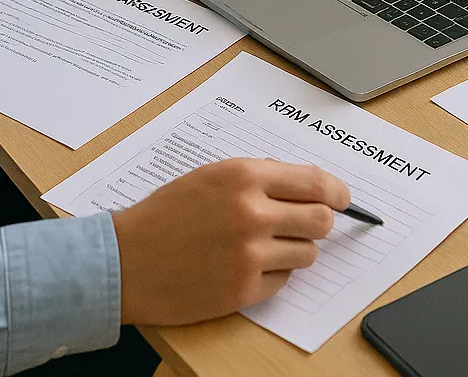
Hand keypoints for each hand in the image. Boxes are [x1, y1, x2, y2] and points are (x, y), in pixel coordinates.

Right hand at [110, 158, 350, 325]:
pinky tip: (242, 267)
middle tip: (307, 225)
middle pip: (321, 220)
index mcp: (244, 177)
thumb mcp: (210, 177)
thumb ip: (258, 178)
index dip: (337, 192)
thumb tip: (307, 186)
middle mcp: (252, 213)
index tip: (343, 199)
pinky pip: (283, 281)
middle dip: (319, 222)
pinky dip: (272, 275)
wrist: (124, 261)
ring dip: (294, 250)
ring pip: (307, 253)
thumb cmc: (164, 216)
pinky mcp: (243, 290)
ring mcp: (249, 254)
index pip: (315, 182)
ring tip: (262, 247)